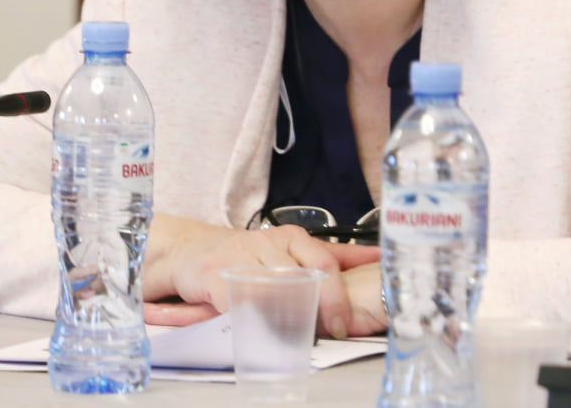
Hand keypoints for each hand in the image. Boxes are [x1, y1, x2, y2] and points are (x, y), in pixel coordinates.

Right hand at [144, 214, 379, 339]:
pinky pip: (239, 300)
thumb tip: (378, 256)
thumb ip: (333, 255)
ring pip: (272, 289)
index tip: (344, 323)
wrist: (193, 252)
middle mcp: (265, 241)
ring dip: (288, 316)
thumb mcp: (292, 249)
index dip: (336, 296)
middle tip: (328, 331)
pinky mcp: (214, 276)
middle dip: (318, 308)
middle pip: (300, 277)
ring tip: (297, 334)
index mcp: (290, 236)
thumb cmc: (249, 256)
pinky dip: (252, 319)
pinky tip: (261, 328)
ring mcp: (239, 257)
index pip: (323, 262)